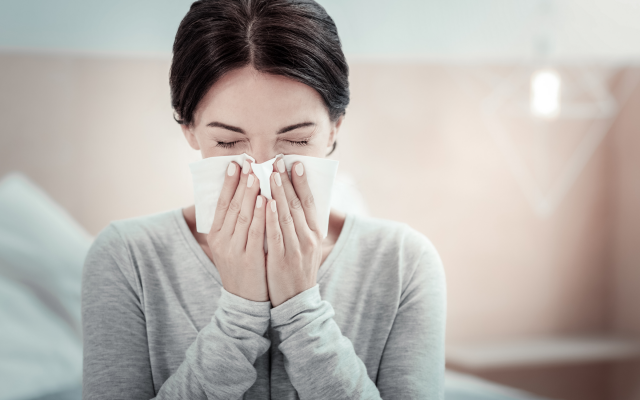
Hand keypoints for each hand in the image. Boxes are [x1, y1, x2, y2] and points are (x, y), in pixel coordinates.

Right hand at [207, 160, 268, 301]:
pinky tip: (267, 201)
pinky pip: (256, 233)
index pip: (221, 203)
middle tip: (248, 162)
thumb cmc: (241, 267)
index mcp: (215, 235)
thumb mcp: (230, 245)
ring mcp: (235, 250)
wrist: (244, 301)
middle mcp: (222, 241)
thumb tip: (241, 195)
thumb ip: (233, 223)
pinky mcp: (250, 259)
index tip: (235, 164)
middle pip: (232, 206)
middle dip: (241, 182)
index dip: (228, 183)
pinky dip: (262, 216)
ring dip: (251, 194)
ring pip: (243, 217)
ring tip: (257, 175)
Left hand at [265, 157, 322, 306]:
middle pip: (297, 205)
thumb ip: (303, 225)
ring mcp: (295, 249)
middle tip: (277, 161)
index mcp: (315, 234)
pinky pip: (275, 234)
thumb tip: (297, 201)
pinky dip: (271, 217)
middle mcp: (308, 239)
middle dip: (286, 181)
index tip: (296, 164)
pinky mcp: (281, 259)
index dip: (302, 182)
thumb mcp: (308, 247)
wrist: (296, 301)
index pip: (309, 203)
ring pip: (286, 216)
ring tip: (270, 174)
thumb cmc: (298, 269)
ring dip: (278, 193)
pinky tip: (265, 202)